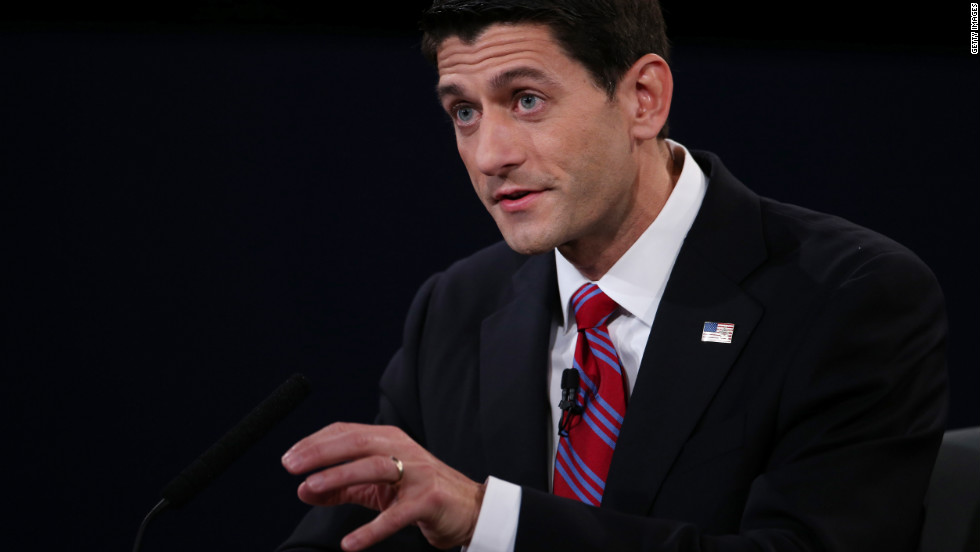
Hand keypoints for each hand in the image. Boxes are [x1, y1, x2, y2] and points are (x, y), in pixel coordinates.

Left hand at [282, 422, 485, 550]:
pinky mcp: (427, 500)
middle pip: (356, 443)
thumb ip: (341, 488)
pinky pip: (395, 515)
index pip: (346, 433)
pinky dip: (371, 530)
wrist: (468, 508)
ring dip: (340, 476)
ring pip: (373, 468)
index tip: (289, 458)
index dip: (315, 443)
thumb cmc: (419, 493)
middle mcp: (402, 449)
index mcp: (388, 439)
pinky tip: (350, 544)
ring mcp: (417, 473)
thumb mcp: (377, 487)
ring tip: (311, 487)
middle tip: (291, 466)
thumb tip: (303, 489)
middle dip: (320, 453)